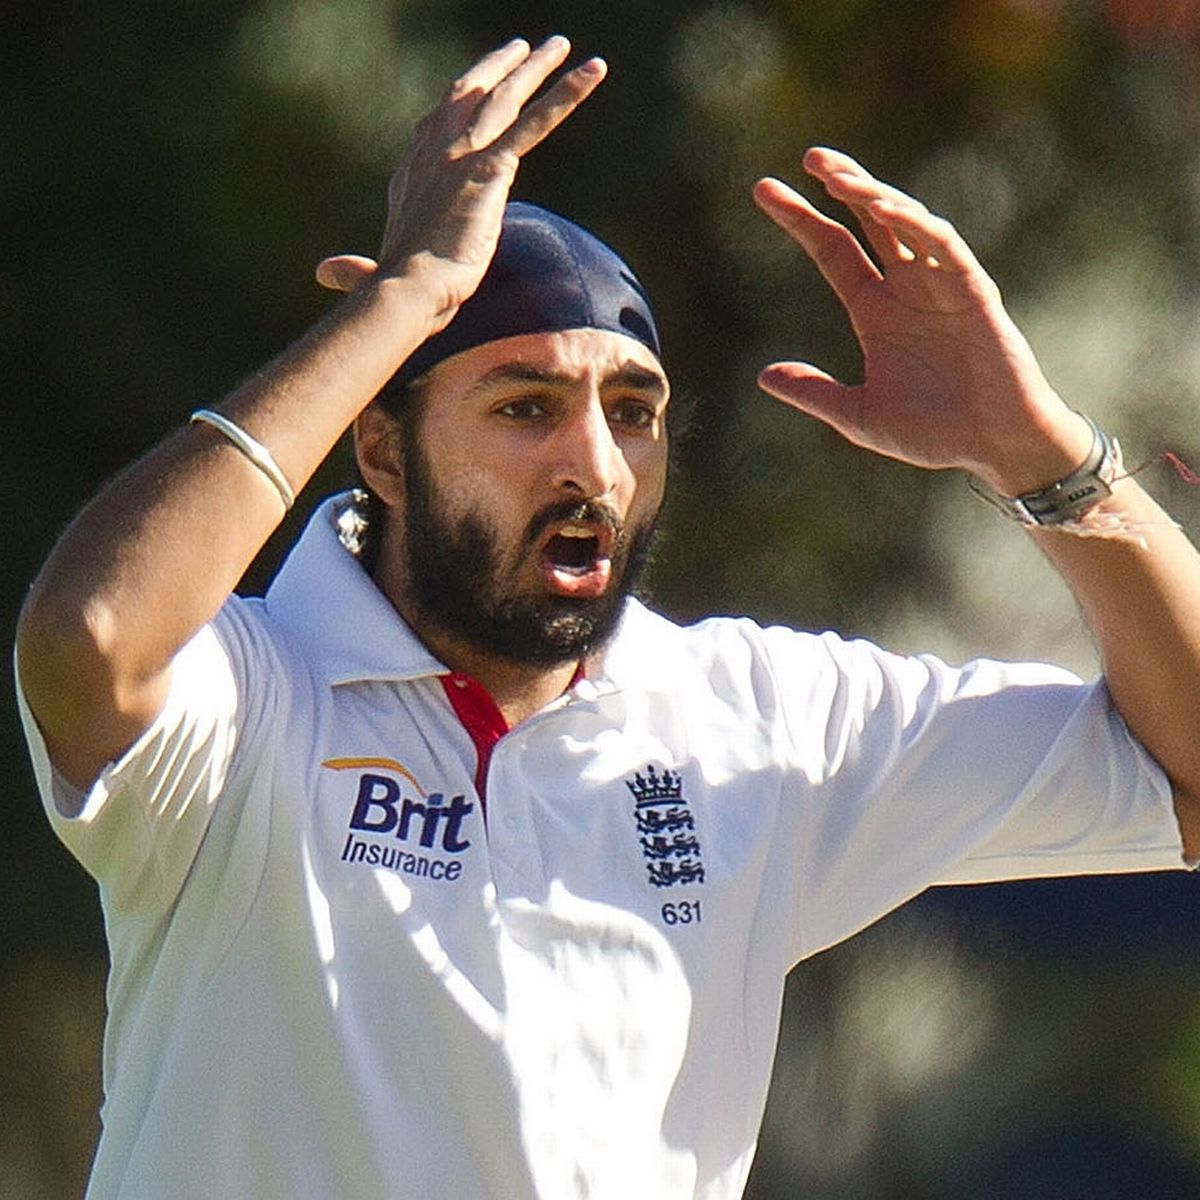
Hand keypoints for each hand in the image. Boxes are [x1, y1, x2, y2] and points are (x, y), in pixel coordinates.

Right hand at [317, 37, 604, 322]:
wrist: (409, 290)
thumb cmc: (394, 292)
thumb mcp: (375, 271)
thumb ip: (357, 269)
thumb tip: (325, 274)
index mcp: (411, 174)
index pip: (434, 127)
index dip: (455, 105)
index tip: (473, 88)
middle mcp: (434, 152)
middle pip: (468, 94)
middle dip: (496, 67)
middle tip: (523, 48)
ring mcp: (463, 155)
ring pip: (505, 97)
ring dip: (536, 67)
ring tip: (561, 44)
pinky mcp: (491, 168)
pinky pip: (536, 121)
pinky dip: (565, 94)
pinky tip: (591, 71)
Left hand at [753, 148, 1091, 494]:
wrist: (993, 447)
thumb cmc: (933, 433)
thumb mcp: (859, 415)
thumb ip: (814, 392)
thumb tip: (763, 376)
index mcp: (875, 311)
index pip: (833, 251)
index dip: (801, 220)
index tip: (764, 190)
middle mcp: (906, 288)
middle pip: (869, 220)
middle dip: (843, 185)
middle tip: (810, 157)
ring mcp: (940, 285)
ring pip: (905, 223)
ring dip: (874, 196)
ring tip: (838, 179)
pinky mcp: (973, 292)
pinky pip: (943, 247)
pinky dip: (916, 225)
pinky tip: (886, 208)